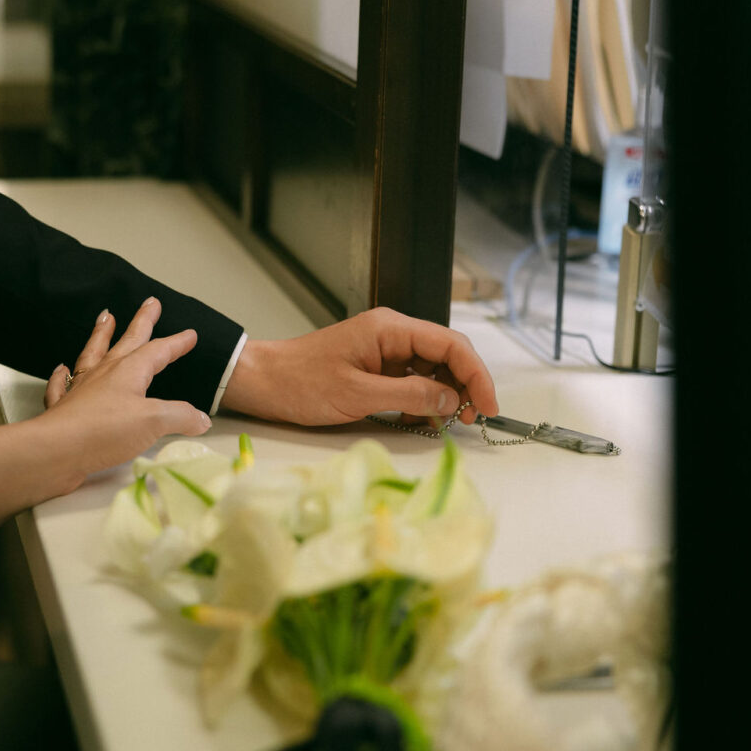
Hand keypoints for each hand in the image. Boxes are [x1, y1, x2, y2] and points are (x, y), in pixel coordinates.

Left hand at [38, 297, 211, 480]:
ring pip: (93, 353)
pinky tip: (63, 369)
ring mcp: (82, 388)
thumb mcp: (153, 422)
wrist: (56, 450)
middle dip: (142, 321)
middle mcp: (104, 373)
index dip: (176, 343)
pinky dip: (64, 375)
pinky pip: (63, 384)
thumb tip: (200, 418)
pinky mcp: (64, 408)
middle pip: (127, 341)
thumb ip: (180, 416)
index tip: (189, 335)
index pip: (157, 351)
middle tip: (150, 303)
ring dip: (102, 334)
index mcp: (128, 371)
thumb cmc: (104, 431)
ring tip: (106, 317)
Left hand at [217, 307, 498, 426]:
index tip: (488, 407)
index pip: (451, 344)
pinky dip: (423, 398)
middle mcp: (391, 332)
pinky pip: (412, 378)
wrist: (262, 382)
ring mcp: (383, 348)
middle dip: (465, 385)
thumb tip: (452, 400)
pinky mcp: (375, 365)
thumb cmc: (301, 385)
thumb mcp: (358, 395)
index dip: (477, 375)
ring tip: (447, 422)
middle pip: (447, 354)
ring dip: (445, 394)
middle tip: (469, 420)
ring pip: (432, 367)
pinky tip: (421, 417)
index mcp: (390, 329)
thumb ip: (410, 395)